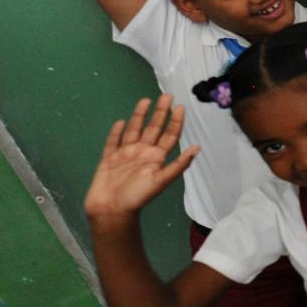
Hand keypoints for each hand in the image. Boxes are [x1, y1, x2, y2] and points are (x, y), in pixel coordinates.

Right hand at [84, 96, 196, 222]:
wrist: (111, 211)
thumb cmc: (137, 197)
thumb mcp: (161, 180)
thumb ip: (179, 164)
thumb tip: (198, 148)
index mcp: (156, 158)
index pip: (169, 136)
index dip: (175, 122)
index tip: (180, 106)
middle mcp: (142, 153)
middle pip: (153, 129)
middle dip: (160, 113)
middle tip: (167, 95)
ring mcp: (125, 155)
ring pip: (133, 131)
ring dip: (139, 116)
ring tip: (145, 101)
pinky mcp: (108, 159)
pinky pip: (112, 142)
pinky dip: (116, 133)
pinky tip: (120, 122)